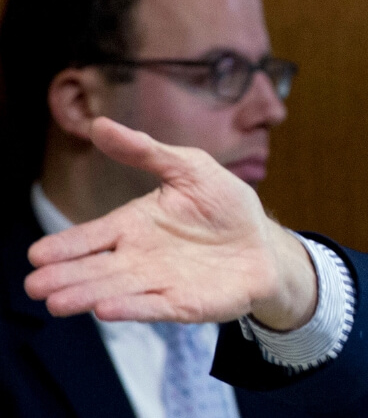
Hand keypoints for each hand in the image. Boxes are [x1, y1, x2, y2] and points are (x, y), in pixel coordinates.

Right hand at [24, 117, 316, 329]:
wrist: (264, 245)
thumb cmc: (225, 206)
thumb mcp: (190, 168)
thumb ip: (146, 151)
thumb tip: (100, 124)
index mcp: (134, 225)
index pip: (91, 236)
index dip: (65, 246)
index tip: (36, 255)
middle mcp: (139, 258)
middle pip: (96, 268)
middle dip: (65, 276)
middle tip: (34, 284)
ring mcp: (160, 282)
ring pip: (117, 290)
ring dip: (87, 295)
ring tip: (57, 302)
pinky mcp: (185, 303)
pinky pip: (155, 306)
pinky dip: (132, 308)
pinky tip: (105, 310)